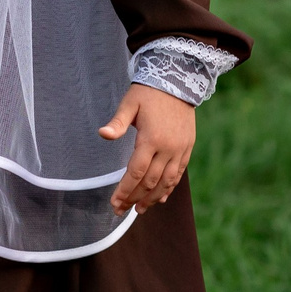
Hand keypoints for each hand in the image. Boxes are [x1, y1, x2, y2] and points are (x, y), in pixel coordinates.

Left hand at [99, 84, 194, 213]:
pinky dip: (169, 188)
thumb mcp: (129, 104)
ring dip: (152, 198)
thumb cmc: (148, 92)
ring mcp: (180, 150)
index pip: (136, 172)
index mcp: (151, 139)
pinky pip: (179, 174)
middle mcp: (168, 148)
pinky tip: (160, 198)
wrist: (178, 81)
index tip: (114, 202)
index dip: (125, 190)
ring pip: (166, 182)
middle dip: (134, 198)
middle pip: (150, 181)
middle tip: (121, 210)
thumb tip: (103, 134)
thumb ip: (117, 123)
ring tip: (139, 209)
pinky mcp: (187, 148)